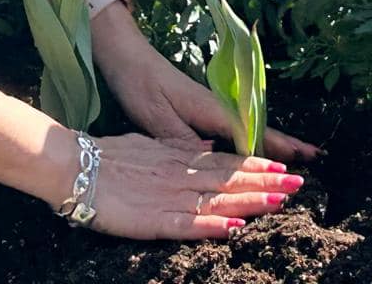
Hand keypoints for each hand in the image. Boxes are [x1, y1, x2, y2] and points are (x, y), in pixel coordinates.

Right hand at [89, 135, 303, 238]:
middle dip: (265, 181)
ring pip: (218, 198)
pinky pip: (188, 223)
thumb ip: (176, 149)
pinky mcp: (154, 218)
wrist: (73, 165)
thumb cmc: (107, 156)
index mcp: (178, 157)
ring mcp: (169, 196)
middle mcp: (180, 174)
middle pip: (230, 178)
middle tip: (299, 183)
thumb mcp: (148, 144)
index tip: (282, 168)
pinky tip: (235, 226)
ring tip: (280, 200)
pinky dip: (213, 225)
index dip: (255, 165)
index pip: (224, 162)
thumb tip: (204, 147)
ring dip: (250, 200)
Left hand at [92, 1, 319, 163]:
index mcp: (211, 110)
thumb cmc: (141, 86)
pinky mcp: (197, 110)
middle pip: (257, 129)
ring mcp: (208, 107)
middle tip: (315, 160)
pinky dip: (247, 139)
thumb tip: (214, 165)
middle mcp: (216, 107)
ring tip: (292, 158)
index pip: (253, 133)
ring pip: (246, 128)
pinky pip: (231, 129)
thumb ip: (186, 145)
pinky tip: (249, 149)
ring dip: (269, 142)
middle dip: (284, 145)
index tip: (308, 158)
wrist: (125, 57)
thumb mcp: (159, 120)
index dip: (280, 148)